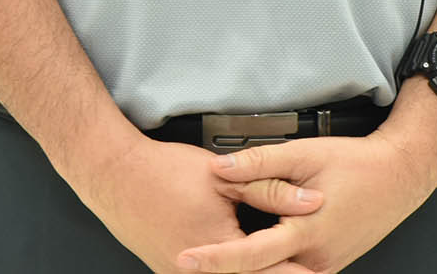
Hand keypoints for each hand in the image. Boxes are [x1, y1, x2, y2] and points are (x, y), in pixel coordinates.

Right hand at [72, 132, 325, 273]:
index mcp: (218, 249)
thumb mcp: (224, 177)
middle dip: (279, 272)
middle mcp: (198, 272)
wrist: (116, 176)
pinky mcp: (170, 271)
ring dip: (254, 271)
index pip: (271, 269)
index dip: (299, 271)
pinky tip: (240, 263)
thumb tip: (312, 201)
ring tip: (277, 263)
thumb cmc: (163, 172)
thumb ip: (271, 190)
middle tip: (309, 271)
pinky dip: (228, 270)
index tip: (320, 271)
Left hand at [178, 133, 436, 272]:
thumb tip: (219, 169)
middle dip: (225, 270)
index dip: (214, 258)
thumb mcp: (304, 155)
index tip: (186, 257)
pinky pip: (292, 271)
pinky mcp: (328, 264)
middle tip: (190, 260)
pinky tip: (256, 254)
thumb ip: (260, 165)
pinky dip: (270, 266)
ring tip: (217, 257)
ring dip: (250, 267)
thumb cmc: (356, 164)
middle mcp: (315, 259)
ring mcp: (323, 266)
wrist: (399, 176)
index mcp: (306, 233)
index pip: (250, 254)